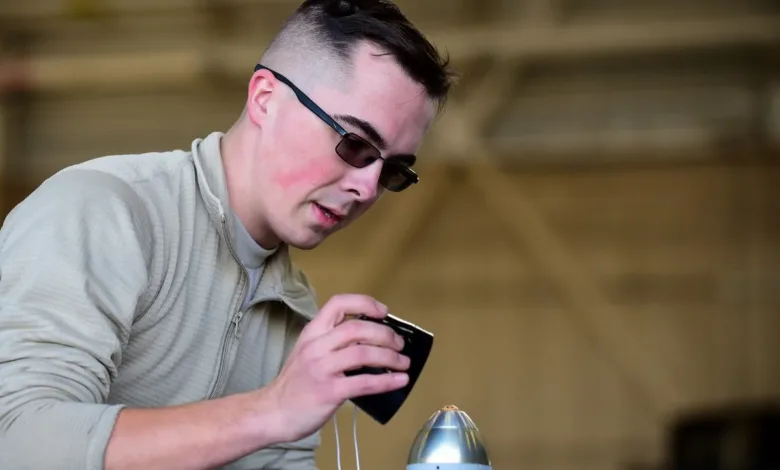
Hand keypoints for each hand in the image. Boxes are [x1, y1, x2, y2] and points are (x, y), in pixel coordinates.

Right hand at [261, 294, 409, 442]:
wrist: (274, 412)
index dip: (365, 303)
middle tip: (399, 344)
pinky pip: (364, 382)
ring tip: (403, 362)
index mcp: (312, 333)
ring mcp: (322, 368)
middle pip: (357, 328)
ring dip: (390, 357)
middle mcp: (317, 346)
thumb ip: (333, 342)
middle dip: (385, 334)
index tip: (383, 311)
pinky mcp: (329, 391)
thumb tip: (371, 340)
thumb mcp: (308, 352)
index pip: (338, 304)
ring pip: (363, 353)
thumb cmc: (295, 384)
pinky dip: (387, 381)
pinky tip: (400, 381)